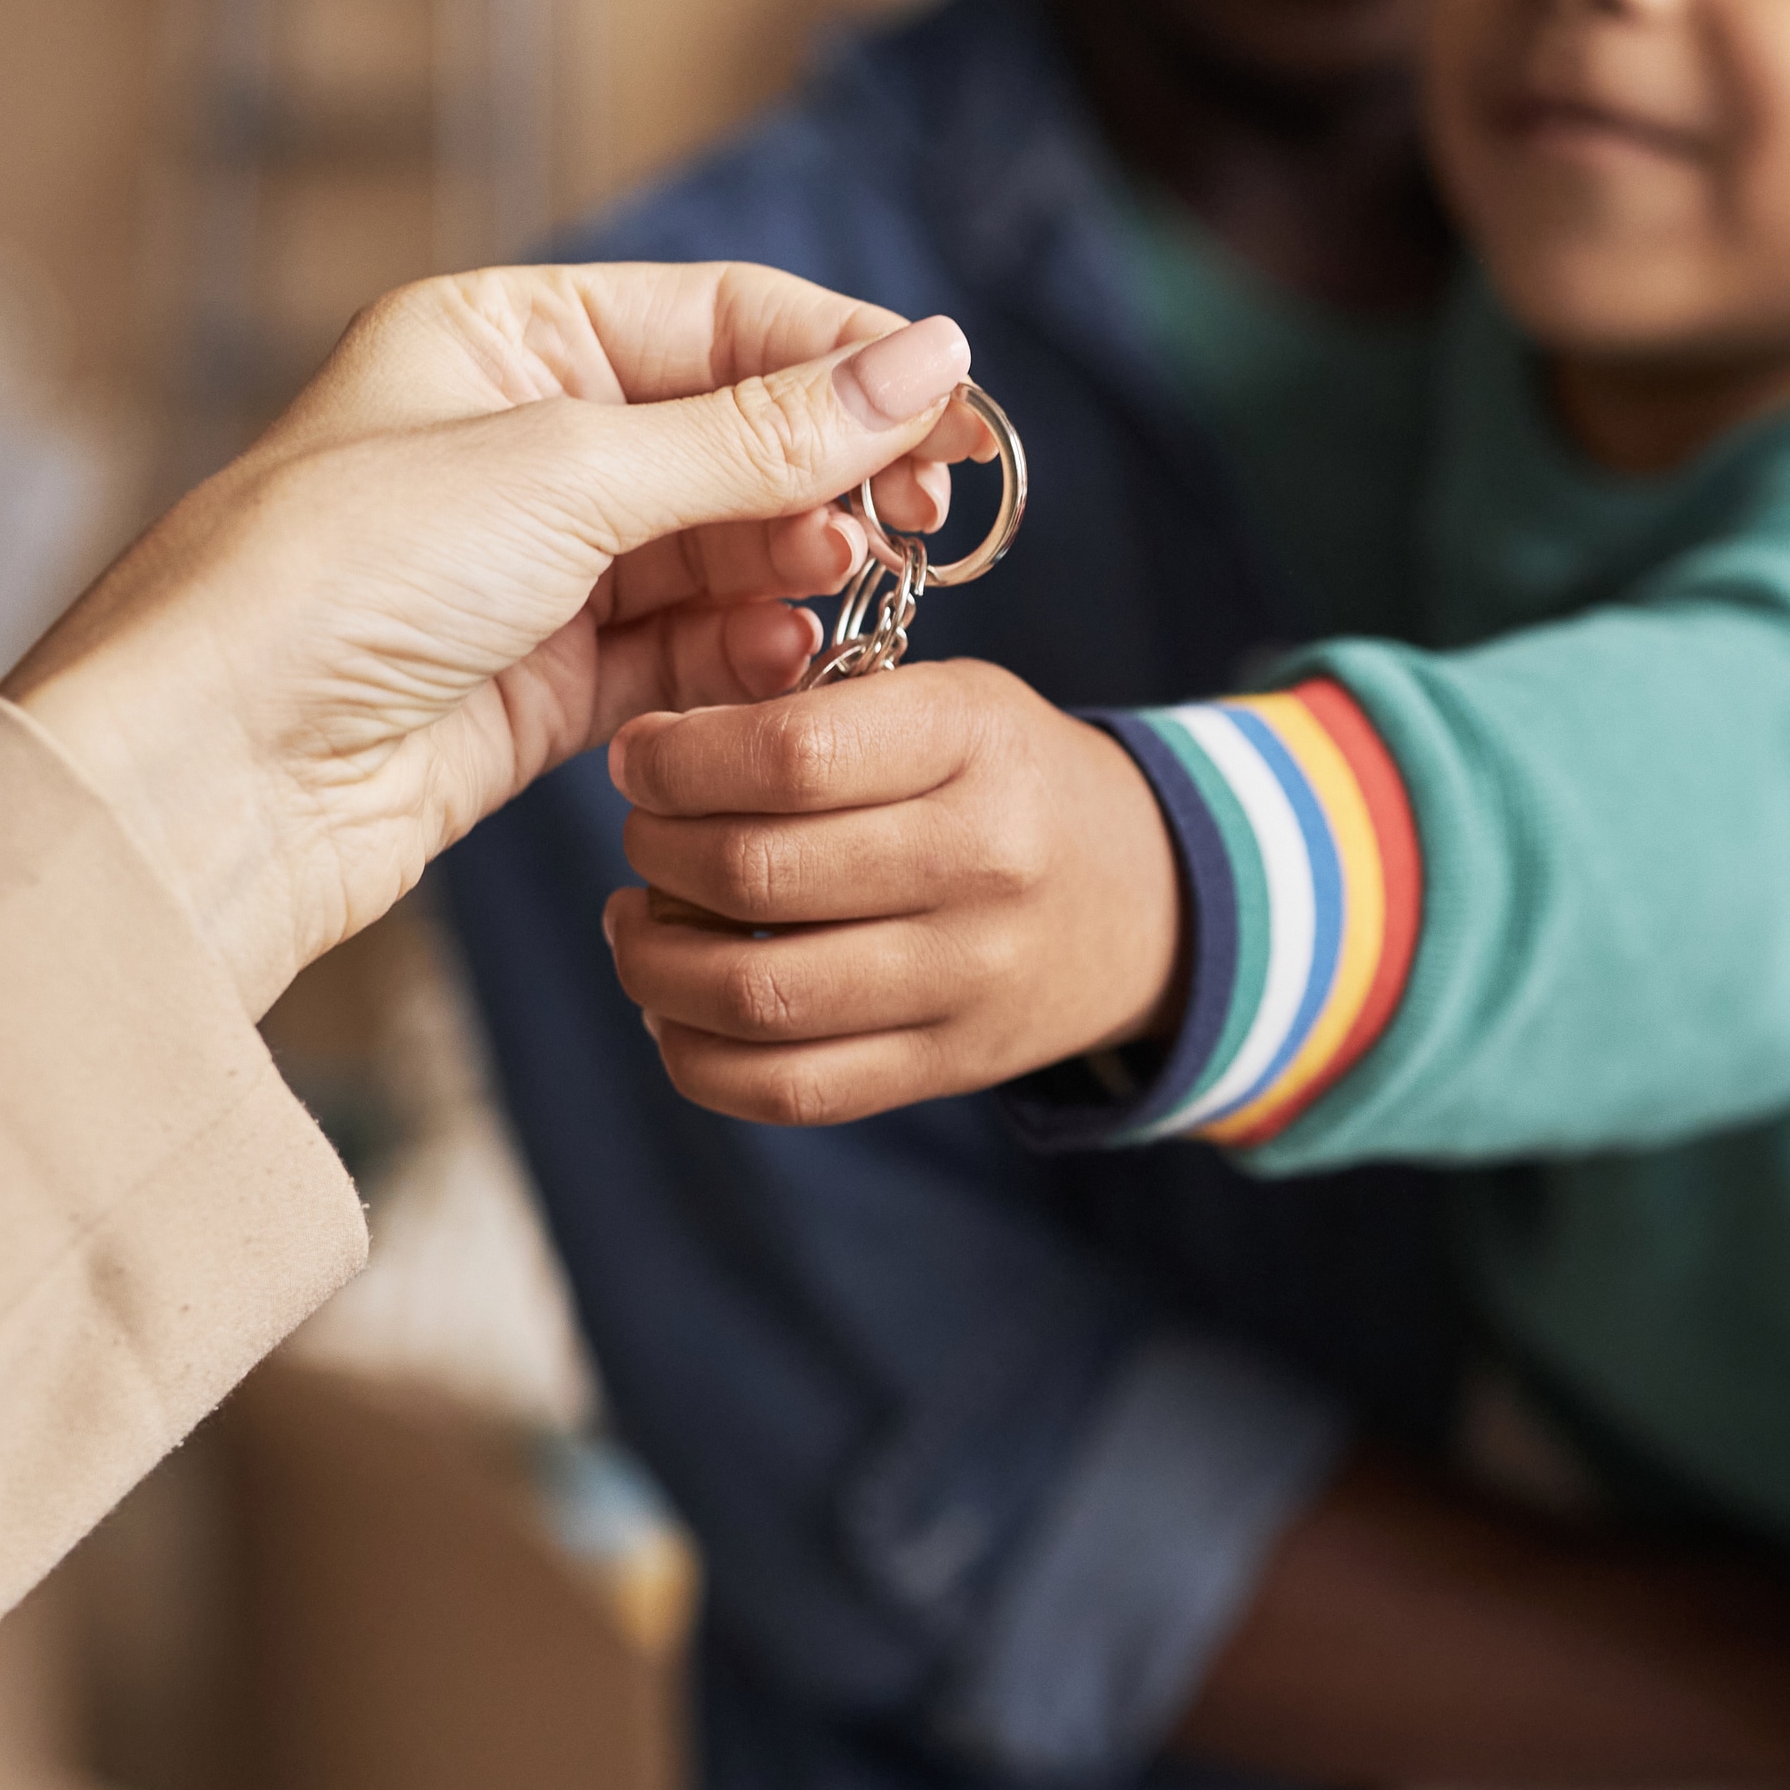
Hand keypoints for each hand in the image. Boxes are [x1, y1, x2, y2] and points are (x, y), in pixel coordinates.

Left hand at [1, 263, 996, 1014]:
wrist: (212, 776)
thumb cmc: (336, 583)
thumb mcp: (568, 476)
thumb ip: (762, 434)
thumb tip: (927, 362)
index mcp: (505, 338)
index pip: (727, 322)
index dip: (852, 364)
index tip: (959, 419)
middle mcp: (526, 441)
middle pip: (740, 438)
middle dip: (835, 479)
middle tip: (918, 527)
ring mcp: (541, 566)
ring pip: (727, 552)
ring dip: (798, 571)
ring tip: (840, 593)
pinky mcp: (553, 680)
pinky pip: (693, 651)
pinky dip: (752, 656)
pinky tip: (786, 662)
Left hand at [602, 658, 1186, 1125]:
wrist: (1148, 900)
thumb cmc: (1008, 781)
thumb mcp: (949, 700)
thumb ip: (815, 710)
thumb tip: (650, 758)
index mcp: (973, 744)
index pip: (789, 756)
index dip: (676, 760)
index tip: (641, 758)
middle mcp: (981, 865)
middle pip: (753, 873)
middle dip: (654, 850)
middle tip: (646, 834)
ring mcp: (967, 979)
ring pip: (753, 995)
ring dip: (653, 959)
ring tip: (644, 920)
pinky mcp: (947, 1066)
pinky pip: (786, 1090)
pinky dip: (696, 1056)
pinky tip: (678, 1007)